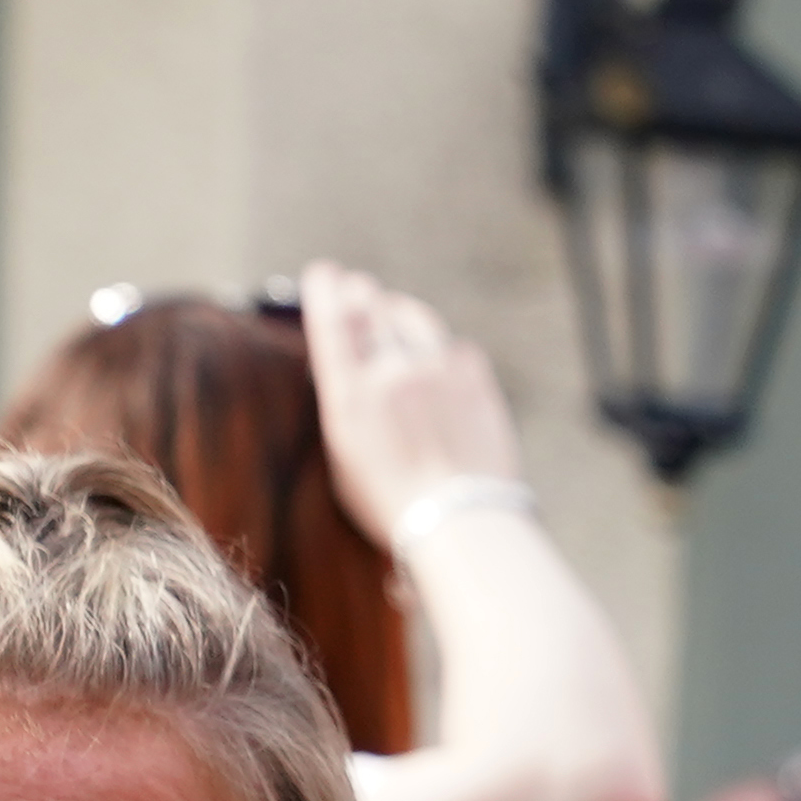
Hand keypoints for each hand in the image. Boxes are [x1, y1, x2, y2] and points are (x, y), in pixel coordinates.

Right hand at [298, 259, 524, 553]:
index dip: (325, 288)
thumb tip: (348, 379)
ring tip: (397, 316)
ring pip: (414, 317)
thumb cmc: (393, 509)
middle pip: (372, 305)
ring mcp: (437, 372)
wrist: (462, 524)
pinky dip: (444, 349)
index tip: (324, 275)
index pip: (330, 317)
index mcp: (349, 394)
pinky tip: (441, 358)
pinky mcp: (476, 381)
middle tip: (358, 290)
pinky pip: (456, 347)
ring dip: (401, 312)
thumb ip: (346, 410)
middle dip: (361, 294)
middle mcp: (391, 372)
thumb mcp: (344, 463)